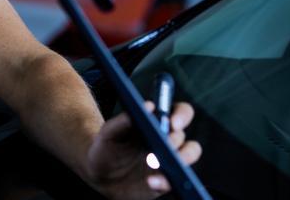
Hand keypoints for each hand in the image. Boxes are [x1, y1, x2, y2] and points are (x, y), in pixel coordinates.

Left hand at [85, 101, 202, 199]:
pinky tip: (151, 181)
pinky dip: (164, 181)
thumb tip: (147, 107)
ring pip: (188, 156)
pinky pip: (173, 180)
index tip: (173, 123)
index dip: (182, 115)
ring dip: (180, 159)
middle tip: (166, 144)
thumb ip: (124, 120)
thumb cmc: (106, 148)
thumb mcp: (109, 133)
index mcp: (156, 123)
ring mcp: (168, 161)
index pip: (179, 112)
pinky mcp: (165, 180)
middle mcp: (166, 140)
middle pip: (183, 136)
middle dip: (176, 139)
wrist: (101, 175)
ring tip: (158, 163)